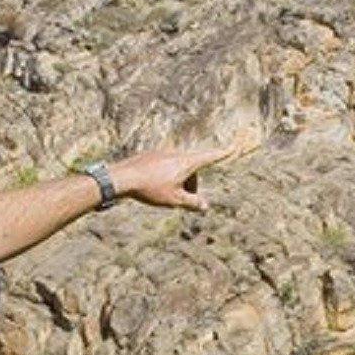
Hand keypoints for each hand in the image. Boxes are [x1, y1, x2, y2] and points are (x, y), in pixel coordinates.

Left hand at [109, 140, 248, 212]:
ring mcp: (162, 153)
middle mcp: (175, 154)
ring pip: (177, 168)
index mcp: (185, 162)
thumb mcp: (174, 200)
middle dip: (191, 184)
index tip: (232, 148)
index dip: (221, 154)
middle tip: (183, 200)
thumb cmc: (150, 188)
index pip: (208, 157)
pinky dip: (164, 177)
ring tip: (164, 195)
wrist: (122, 177)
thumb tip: (205, 206)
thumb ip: (192, 203)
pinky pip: (164, 166)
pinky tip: (151, 187)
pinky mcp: (150, 155)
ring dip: (177, 181)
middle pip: (192, 168)